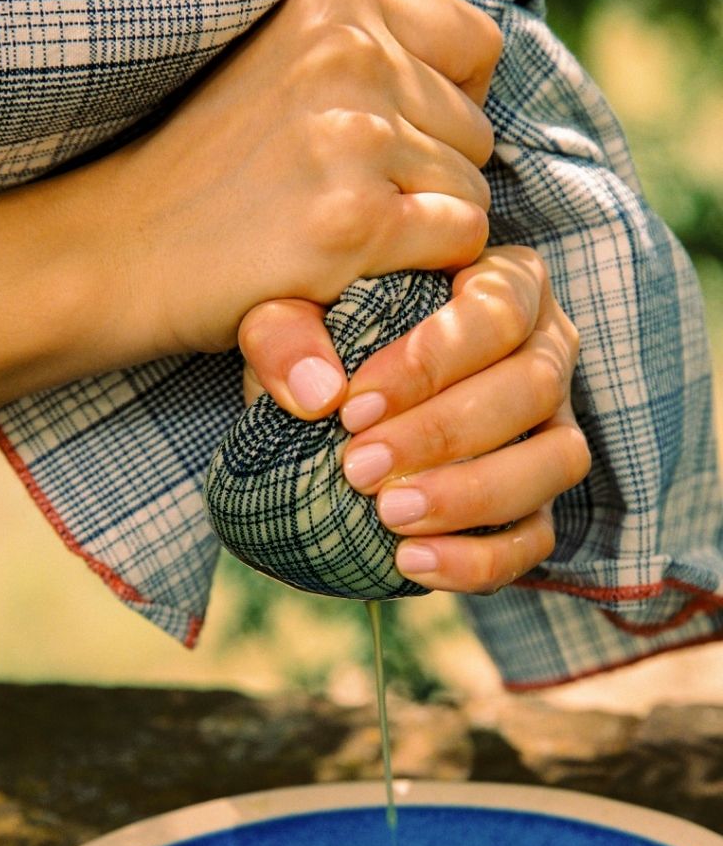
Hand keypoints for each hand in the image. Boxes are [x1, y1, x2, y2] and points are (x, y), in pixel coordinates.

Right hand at [0, 0, 500, 421]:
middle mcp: (350, 55)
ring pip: (472, 190)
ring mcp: (353, 138)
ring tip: (351, 238)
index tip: (403, 146)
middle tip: (358, 204)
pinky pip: (458, 238)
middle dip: (435, 176)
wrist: (118, 249)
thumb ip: (366, 55)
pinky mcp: (355, 220)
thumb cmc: (203, 173)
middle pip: (475, 130)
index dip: (452, 106)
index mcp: (336, 2)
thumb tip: (467, 81)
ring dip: (429, 228)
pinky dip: (427, 265)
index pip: (475, 45)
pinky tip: (365, 268)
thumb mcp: (279, 67)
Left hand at [242, 247, 589, 592]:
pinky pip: (537, 538)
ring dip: (474, 493)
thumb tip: (316, 391)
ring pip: (559, 460)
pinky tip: (410, 561)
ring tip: (390, 516)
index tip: (354, 407)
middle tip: (360, 468)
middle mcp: (546, 351)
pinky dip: (480, 558)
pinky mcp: (540, 502)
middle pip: (534, 386)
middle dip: (444, 434)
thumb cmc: (327, 339)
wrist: (335, 408)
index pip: (497, 311)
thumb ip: (286, 332)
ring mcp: (553, 429)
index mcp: (505, 284)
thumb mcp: (293, 315)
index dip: (430, 363)